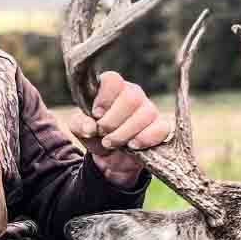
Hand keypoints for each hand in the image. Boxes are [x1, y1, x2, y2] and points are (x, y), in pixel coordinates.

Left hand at [68, 72, 170, 187]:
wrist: (110, 159)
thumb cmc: (96, 135)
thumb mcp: (80, 129)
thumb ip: (80, 124)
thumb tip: (90, 127)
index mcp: (112, 88)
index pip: (113, 80)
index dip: (104, 98)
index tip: (96, 115)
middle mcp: (133, 94)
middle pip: (131, 98)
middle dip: (113, 121)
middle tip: (102, 133)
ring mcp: (149, 109)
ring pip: (144, 115)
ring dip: (124, 133)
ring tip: (110, 143)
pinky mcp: (160, 127)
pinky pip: (160, 128)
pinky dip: (144, 139)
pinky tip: (132, 146)